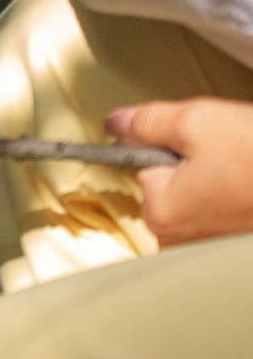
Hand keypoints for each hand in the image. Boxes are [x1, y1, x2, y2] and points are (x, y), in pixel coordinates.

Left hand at [105, 97, 252, 246]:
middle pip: (170, 176)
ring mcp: (210, 237)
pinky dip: (237, 181)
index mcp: (161, 212)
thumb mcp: (197, 121)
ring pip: (199, 185)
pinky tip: (251, 172)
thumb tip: (118, 123)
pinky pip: (223, 196)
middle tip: (229, 145)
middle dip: (195, 155)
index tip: (196, 136)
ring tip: (246, 158)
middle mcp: (181, 235)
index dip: (170, 139)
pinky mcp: (234, 232)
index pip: (143, 163)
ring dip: (220, 167)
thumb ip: (148, 121)